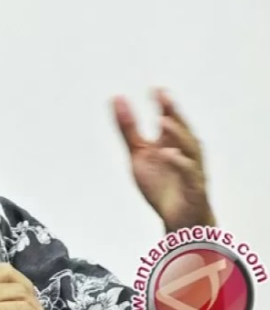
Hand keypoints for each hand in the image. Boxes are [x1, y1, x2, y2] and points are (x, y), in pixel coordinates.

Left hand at [113, 88, 214, 231]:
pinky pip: (189, 174)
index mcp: (171, 142)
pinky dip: (180, 163)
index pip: (170, 118)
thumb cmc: (161, 184)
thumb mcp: (138, 153)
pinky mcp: (193, 188)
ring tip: (163, 121)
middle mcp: (184, 152)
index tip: (155, 89)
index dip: (164, 104)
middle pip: (182, 129)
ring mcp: (191, 169)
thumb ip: (128, 128)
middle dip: (173, 112)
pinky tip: (168, 153)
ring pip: (189, 149)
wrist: (178, 219)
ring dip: (177, 134)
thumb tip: (117, 99)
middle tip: (163, 96)